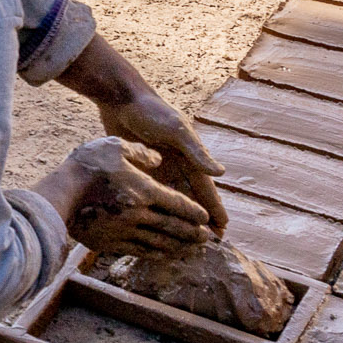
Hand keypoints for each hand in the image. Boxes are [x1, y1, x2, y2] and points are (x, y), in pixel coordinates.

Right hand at [33, 137, 212, 259]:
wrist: (59, 195)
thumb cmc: (86, 167)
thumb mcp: (115, 147)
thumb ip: (140, 153)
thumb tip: (158, 160)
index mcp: (144, 191)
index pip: (177, 203)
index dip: (194, 212)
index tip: (206, 218)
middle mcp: (139, 214)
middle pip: (173, 227)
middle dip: (192, 234)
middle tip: (207, 240)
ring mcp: (125, 231)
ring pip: (159, 243)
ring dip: (178, 248)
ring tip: (191, 251)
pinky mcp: (112, 242)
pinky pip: (140, 251)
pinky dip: (156, 254)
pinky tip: (164, 255)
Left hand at [95, 90, 227, 231]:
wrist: (120, 98)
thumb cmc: (150, 111)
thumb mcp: (175, 130)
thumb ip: (196, 151)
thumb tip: (222, 173)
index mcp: (189, 158)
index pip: (205, 190)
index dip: (214, 210)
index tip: (223, 230)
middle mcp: (176, 166)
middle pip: (190, 199)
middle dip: (198, 220)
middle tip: (205, 244)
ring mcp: (157, 169)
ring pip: (171, 200)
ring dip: (177, 218)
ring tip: (181, 240)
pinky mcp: (138, 168)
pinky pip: (149, 194)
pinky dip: (154, 208)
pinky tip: (153, 224)